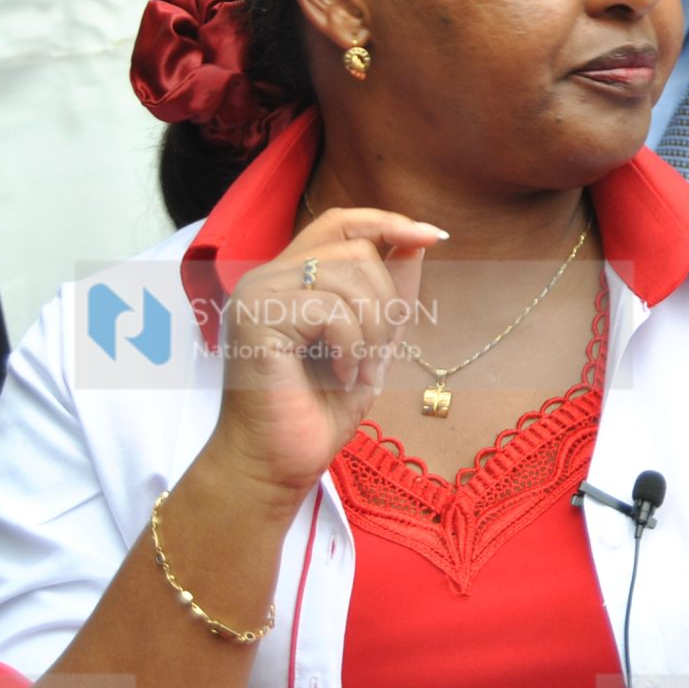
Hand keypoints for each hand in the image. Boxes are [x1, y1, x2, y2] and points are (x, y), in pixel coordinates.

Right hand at [200, 207, 441, 498]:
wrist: (276, 466)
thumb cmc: (318, 411)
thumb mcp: (372, 344)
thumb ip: (391, 292)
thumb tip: (420, 240)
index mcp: (290, 278)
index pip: (341, 223)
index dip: (388, 222)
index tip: (432, 237)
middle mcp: (267, 277)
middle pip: (355, 250)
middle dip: (385, 303)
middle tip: (374, 357)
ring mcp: (257, 294)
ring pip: (347, 277)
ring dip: (371, 331)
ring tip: (357, 371)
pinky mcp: (256, 317)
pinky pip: (331, 309)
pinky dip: (351, 347)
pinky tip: (339, 376)